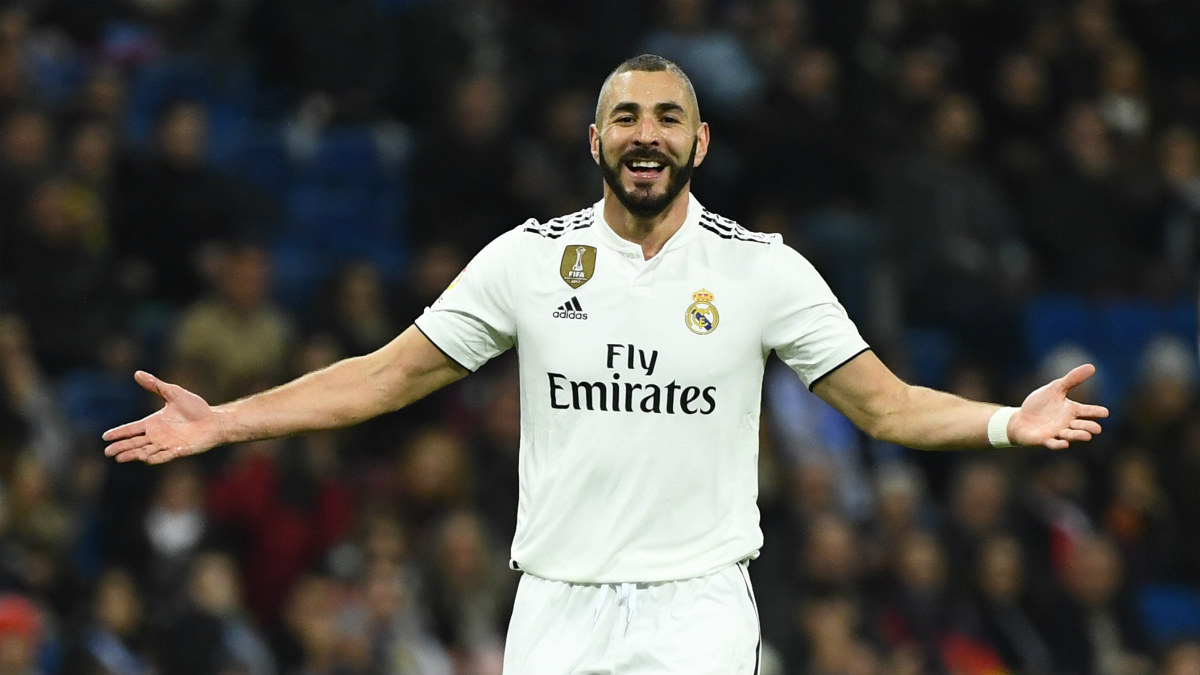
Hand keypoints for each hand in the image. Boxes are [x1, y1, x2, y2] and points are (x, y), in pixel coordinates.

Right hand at [102, 371, 223, 463]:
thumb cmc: (195, 407)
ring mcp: (167, 444)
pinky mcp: (178, 451)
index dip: (119, 432)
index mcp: (153, 423)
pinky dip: (155, 458)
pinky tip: (145, 459)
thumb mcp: (173, 393)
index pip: (132, 428)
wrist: (214, 420)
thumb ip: (155, 386)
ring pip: (146, 451)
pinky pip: (164, 456)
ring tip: (120, 458)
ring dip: (133, 454)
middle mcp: (157, 435)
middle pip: (135, 442)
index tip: (105, 437)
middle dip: (121, 447)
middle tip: (108, 452)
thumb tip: (137, 373)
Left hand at [1010, 364, 1107, 449]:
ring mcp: (1057, 433)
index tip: (1105, 412)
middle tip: (1097, 429)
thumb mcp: (1055, 388)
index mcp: (1072, 411)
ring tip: (1087, 436)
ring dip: (1077, 436)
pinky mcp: (1045, 440)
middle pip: (1082, 426)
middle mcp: (1068, 423)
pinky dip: (1059, 444)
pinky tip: (1064, 443)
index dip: (1095, 412)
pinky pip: (1053, 444)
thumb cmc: (1039, 404)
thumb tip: (1092, 367)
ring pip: (1070, 436)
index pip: (1087, 411)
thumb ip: (1072, 379)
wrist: (1020, 418)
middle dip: (1089, 427)